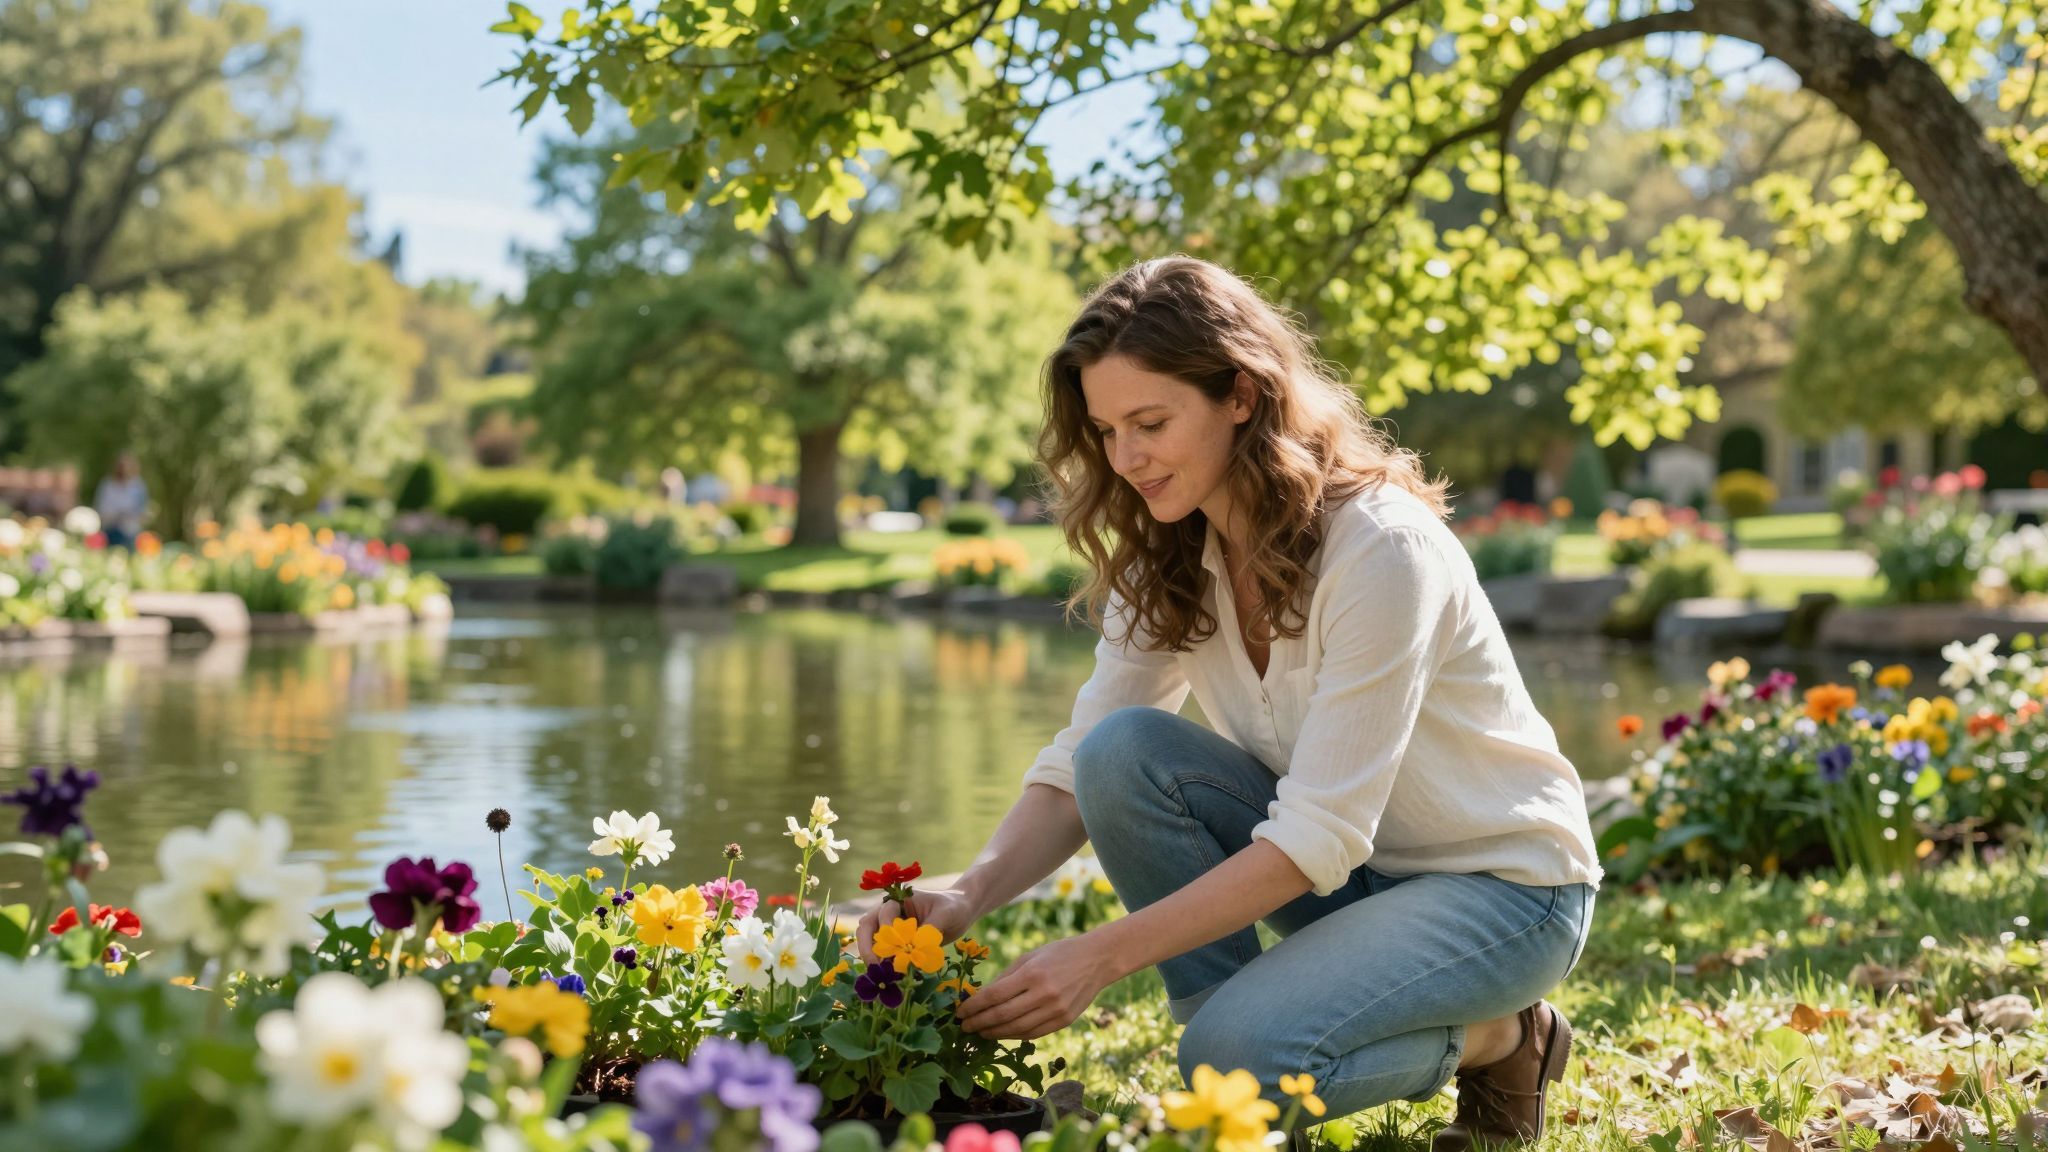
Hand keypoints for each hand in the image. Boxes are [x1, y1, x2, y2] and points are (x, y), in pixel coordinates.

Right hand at [855, 886, 978, 966]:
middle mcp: (889, 912)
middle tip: (876, 967)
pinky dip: (883, 965)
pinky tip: (891, 978)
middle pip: (866, 927)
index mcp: (899, 899)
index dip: (887, 931)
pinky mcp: (895, 943)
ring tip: (883, 976)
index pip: (884, 913)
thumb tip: (914, 949)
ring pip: (870, 942)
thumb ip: (928, 930)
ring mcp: (890, 928)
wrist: (960, 912)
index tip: (897, 949)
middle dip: (868, 947)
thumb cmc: (952, 907)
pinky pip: (882, 954)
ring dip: (873, 958)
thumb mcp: (945, 914)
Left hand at [956, 933, 1116, 1040]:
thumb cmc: (1058, 954)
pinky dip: (1014, 1035)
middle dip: (979, 1023)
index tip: (959, 1012)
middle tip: (964, 1027)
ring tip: (980, 1032)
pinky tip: (1002, 1033)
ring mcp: (1056, 1010)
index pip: (994, 996)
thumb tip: (980, 997)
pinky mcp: (1064, 1021)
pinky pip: (1033, 1034)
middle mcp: (1044, 994)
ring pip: (1016, 1029)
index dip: (974, 1006)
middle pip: (1002, 1016)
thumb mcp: (1029, 957)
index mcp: (1032, 974)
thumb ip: (1005, 977)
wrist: (1097, 960)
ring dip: (994, 1033)